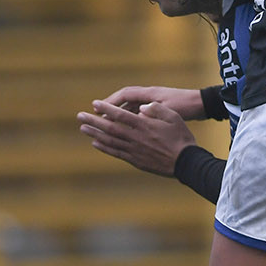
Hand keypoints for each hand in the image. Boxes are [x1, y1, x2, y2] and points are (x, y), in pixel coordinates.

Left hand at [77, 99, 195, 175]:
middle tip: (80, 116)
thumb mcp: (174, 117)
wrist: (185, 162)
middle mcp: (136, 138)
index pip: (121, 115)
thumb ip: (158, 109)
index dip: (106, 109)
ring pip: (109, 141)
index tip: (95, 104)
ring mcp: (134, 150)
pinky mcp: (135, 160)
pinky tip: (95, 143)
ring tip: (83, 128)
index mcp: (145, 125)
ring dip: (94, 133)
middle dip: (94, 121)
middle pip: (110, 128)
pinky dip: (104, 147)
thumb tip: (142, 107)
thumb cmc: (181, 137)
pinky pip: (115, 152)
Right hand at [101, 86, 206, 119]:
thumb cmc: (187, 107)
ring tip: (103, 123)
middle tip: (95, 116)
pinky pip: (136, 113)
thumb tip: (139, 112)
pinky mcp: (156, 109)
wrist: (201, 105)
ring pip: (130, 107)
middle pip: (125, 100)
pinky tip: (122, 127)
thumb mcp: (172, 110)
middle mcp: (149, 96)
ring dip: (117, 114)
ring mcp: (152, 102)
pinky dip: (127, 118)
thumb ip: (155, 111)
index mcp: (151, 94)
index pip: (126, 94)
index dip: (111, 101)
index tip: (98, 108)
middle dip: (110, 107)